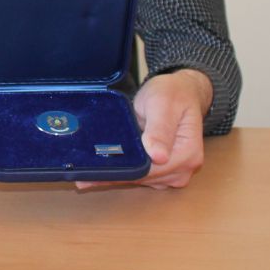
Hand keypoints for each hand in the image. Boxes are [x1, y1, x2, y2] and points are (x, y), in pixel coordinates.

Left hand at [77, 69, 212, 190]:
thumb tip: (158, 156)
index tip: (98, 172)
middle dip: (114, 176)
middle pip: (143, 177)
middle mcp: (183, 169)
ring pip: (140, 179)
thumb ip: (160, 129)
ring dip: (115, 176)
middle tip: (82, 177)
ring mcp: (173, 172)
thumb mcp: (163, 104)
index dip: (124, 171)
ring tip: (85, 176)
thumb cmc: (172, 93)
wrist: (180, 91)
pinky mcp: (162, 170)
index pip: (151, 170)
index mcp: (187, 154)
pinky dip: (121, 172)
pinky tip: (98, 174)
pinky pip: (139, 174)